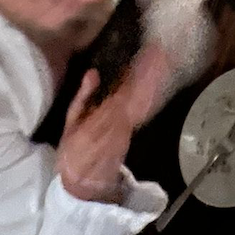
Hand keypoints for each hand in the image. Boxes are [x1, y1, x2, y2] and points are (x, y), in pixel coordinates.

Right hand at [56, 46, 171, 202]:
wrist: (83, 182)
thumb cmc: (73, 149)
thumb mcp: (70, 124)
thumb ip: (82, 98)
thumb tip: (92, 73)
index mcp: (103, 118)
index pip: (124, 89)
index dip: (137, 72)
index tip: (146, 54)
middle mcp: (120, 121)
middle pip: (140, 93)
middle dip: (151, 73)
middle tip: (161, 51)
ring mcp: (129, 127)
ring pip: (145, 101)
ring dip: (155, 81)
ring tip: (164, 60)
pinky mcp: (132, 130)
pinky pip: (145, 110)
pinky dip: (153, 96)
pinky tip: (159, 82)